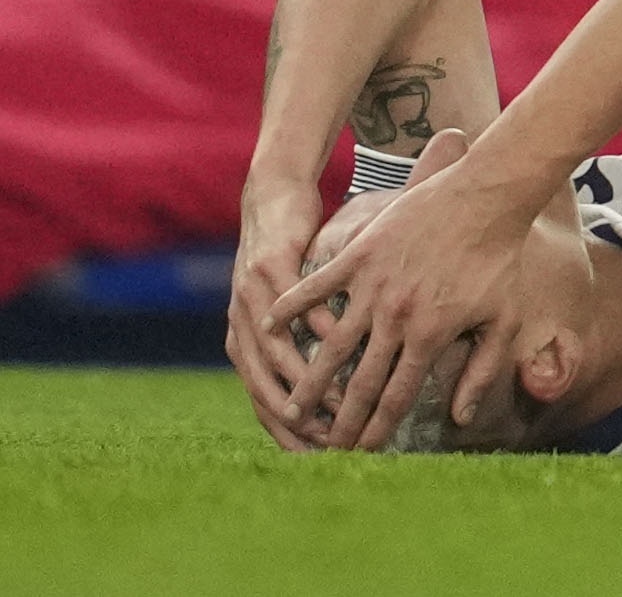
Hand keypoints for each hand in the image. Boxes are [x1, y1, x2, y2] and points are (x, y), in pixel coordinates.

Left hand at [227, 175, 324, 449]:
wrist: (271, 202)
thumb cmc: (288, 261)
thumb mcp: (290, 311)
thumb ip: (301, 348)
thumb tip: (328, 391)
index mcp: (245, 345)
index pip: (261, 403)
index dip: (287, 433)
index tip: (318, 455)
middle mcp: (241, 328)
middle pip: (264, 387)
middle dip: (297, 419)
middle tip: (330, 440)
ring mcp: (250, 298)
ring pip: (277, 351)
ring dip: (309, 379)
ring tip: (342, 398)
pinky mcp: (269, 266)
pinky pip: (295, 304)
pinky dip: (316, 325)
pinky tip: (344, 340)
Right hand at [262, 129, 535, 449]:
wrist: (487, 198)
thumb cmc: (500, 260)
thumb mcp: (503, 321)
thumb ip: (481, 371)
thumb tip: (460, 419)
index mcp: (430, 335)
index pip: (397, 396)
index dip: (376, 429)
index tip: (360, 453)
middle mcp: (396, 316)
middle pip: (360, 381)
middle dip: (339, 420)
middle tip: (323, 447)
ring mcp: (374, 285)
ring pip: (331, 343)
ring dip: (309, 380)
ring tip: (291, 407)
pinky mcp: (360, 254)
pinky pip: (317, 286)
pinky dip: (293, 306)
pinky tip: (272, 327)